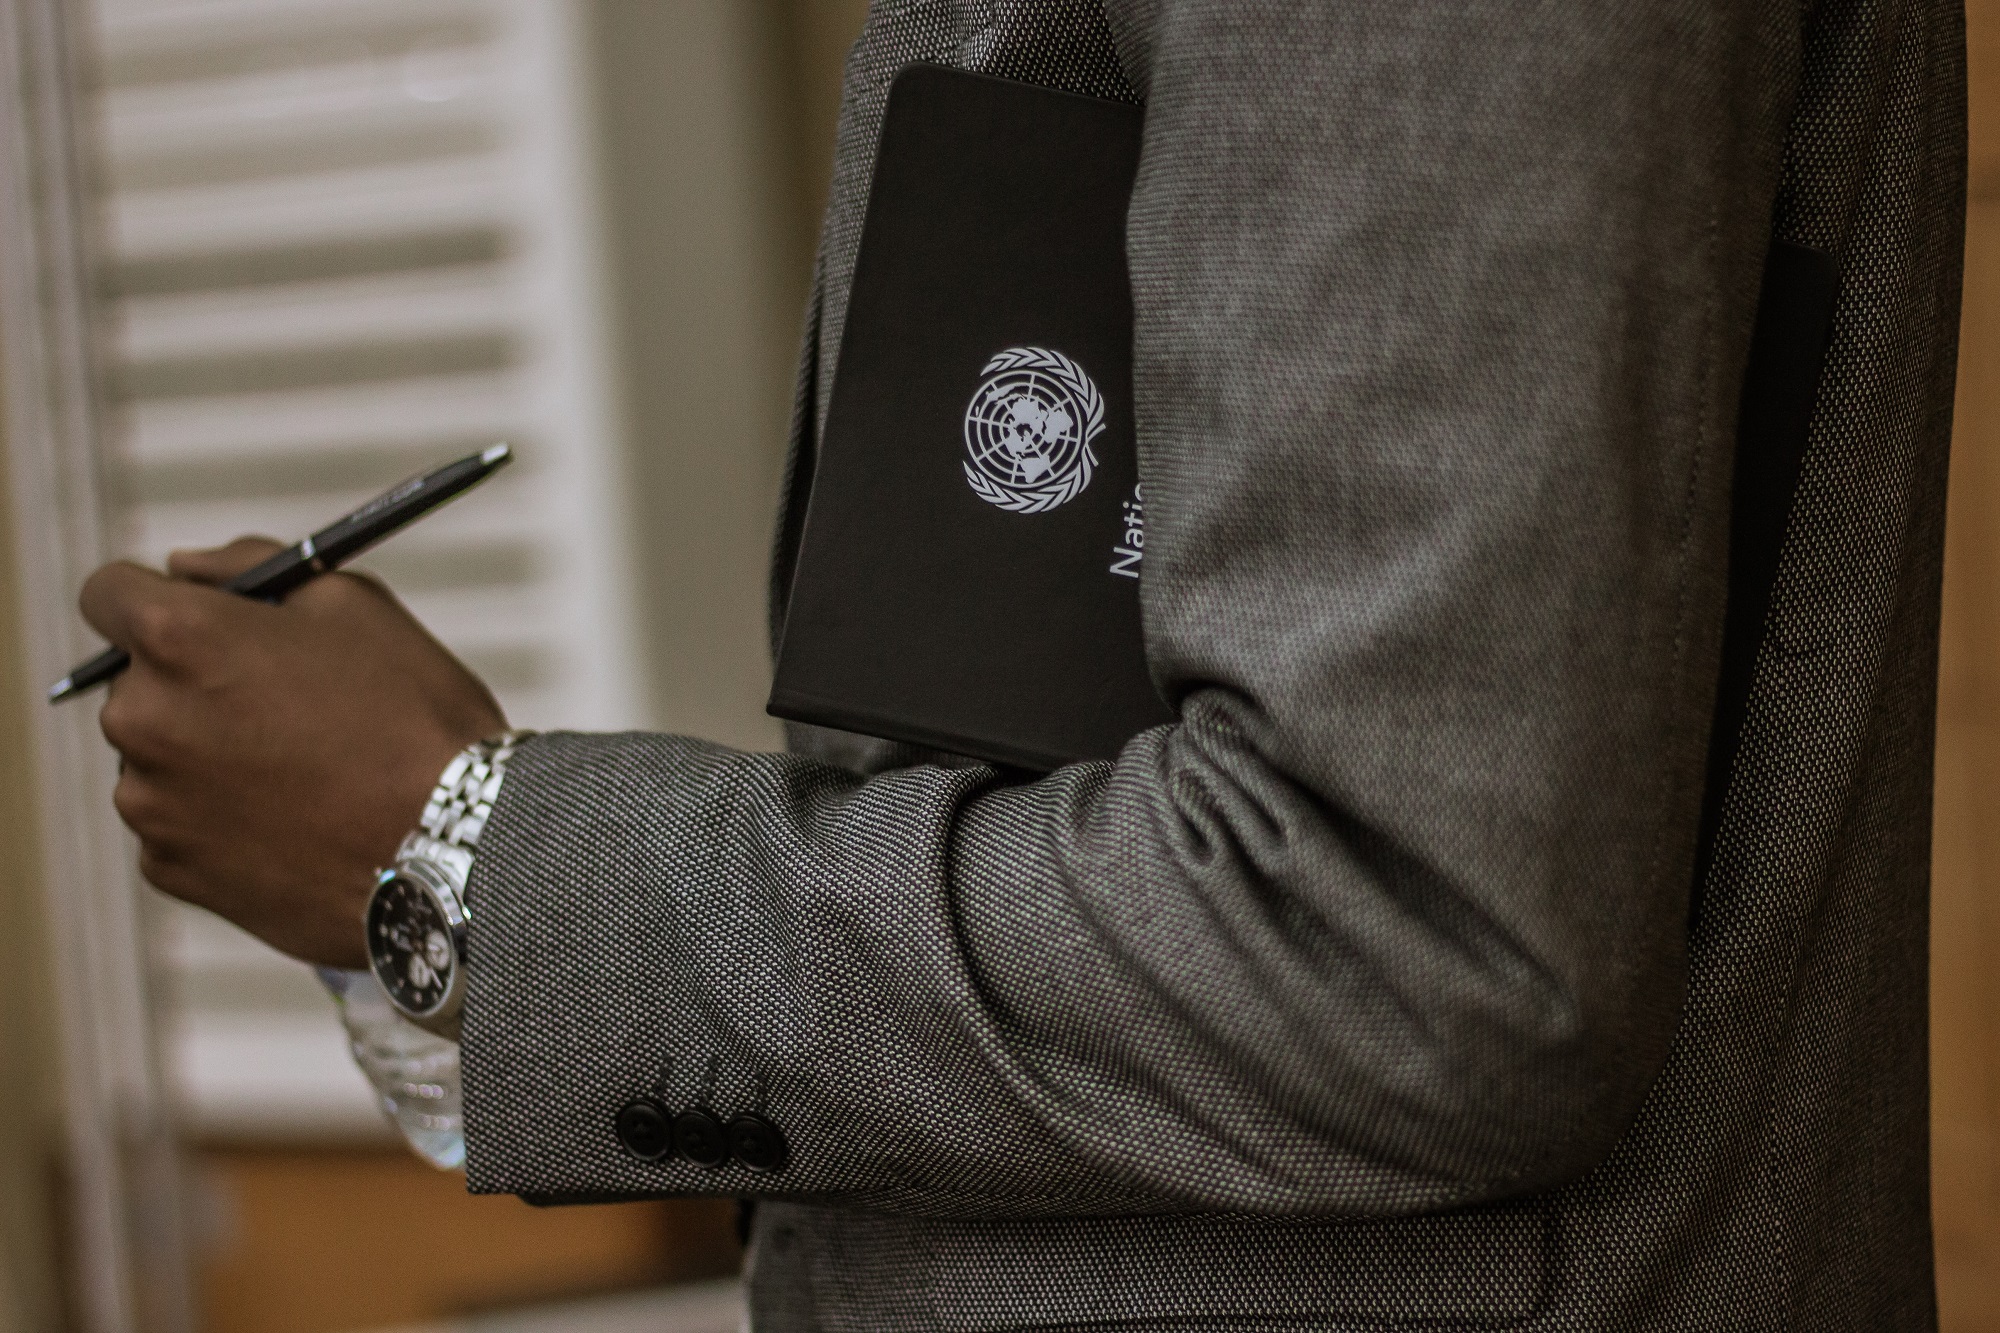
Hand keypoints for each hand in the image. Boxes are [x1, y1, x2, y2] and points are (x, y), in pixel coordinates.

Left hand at [81, 538, 505, 967]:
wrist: (452, 853)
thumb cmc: (413, 719)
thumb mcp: (354, 604)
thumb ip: (252, 567)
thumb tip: (184, 568)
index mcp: (178, 639)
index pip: (108, 592)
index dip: (156, 596)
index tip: (201, 617)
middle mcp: (140, 718)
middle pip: (136, 680)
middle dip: (193, 682)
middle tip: (283, 703)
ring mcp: (148, 802)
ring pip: (157, 755)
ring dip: (206, 753)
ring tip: (301, 774)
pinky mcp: (168, 868)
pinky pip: (178, 824)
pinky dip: (220, 818)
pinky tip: (294, 822)